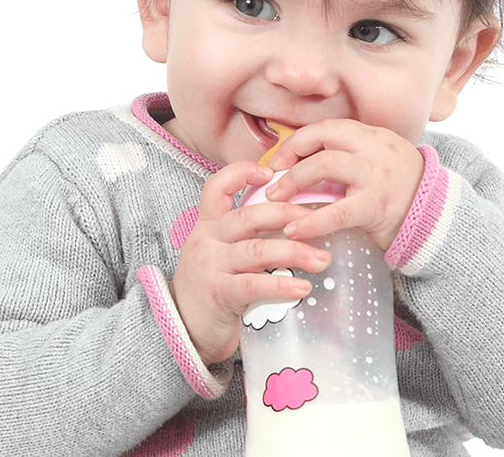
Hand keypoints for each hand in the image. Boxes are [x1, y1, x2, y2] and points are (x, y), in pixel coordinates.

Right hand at [169, 161, 331, 365]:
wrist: (181, 331)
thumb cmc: (211, 290)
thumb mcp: (222, 255)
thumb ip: (248, 239)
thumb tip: (297, 228)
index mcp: (208, 226)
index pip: (217, 187)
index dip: (242, 173)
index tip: (271, 172)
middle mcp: (207, 241)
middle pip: (248, 216)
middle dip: (288, 214)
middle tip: (319, 219)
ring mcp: (210, 267)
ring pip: (256, 249)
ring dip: (295, 252)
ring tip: (323, 259)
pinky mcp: (218, 294)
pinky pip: (253, 285)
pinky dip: (281, 285)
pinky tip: (303, 288)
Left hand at [265, 119, 424, 250]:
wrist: (438, 217)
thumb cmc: (399, 192)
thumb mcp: (377, 163)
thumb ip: (347, 158)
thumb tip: (299, 165)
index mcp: (372, 136)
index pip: (328, 127)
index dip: (298, 141)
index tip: (279, 159)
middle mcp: (375, 148)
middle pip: (323, 138)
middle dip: (290, 156)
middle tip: (272, 179)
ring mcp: (376, 174)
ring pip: (325, 164)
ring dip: (293, 181)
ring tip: (275, 201)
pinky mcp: (376, 205)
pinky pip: (337, 212)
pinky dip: (310, 221)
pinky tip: (293, 230)